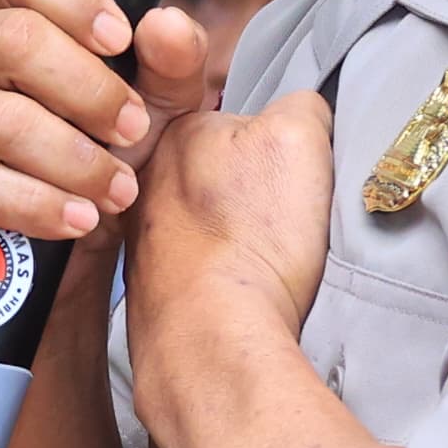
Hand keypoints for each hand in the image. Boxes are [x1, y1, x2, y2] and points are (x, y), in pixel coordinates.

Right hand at [0, 0, 225, 263]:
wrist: (61, 251)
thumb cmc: (98, 154)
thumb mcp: (154, 106)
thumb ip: (172, 62)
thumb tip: (167, 24)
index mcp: (4, 12)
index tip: (120, 40)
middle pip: (14, 40)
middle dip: (90, 92)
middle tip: (134, 132)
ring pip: (1, 119)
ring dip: (74, 161)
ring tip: (116, 191)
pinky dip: (37, 205)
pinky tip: (76, 219)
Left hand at [133, 93, 335, 347]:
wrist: (212, 339)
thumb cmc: (251, 241)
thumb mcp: (298, 136)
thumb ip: (302, 108)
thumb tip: (303, 117)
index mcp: (179, 132)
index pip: (248, 122)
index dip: (282, 151)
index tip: (291, 181)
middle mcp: (147, 181)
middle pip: (225, 173)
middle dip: (251, 192)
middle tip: (277, 223)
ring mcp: (144, 240)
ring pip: (211, 224)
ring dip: (234, 237)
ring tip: (261, 260)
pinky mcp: (152, 293)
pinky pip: (202, 271)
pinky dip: (221, 278)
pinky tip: (241, 289)